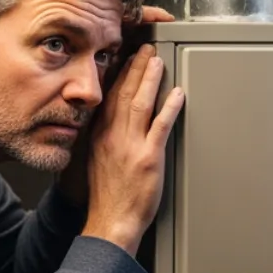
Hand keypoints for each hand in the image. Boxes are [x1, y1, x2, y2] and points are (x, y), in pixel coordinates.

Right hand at [57, 6, 176, 206]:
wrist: (110, 222)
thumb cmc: (106, 198)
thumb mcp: (96, 163)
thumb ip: (104, 141)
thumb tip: (112, 128)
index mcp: (99, 136)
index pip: (108, 97)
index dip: (118, 75)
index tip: (125, 59)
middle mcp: (112, 136)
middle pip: (124, 93)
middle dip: (135, 68)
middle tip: (145, 50)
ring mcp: (130, 146)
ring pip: (140, 103)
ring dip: (150, 79)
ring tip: (158, 61)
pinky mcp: (148, 158)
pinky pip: (160, 126)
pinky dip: (169, 107)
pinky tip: (177, 94)